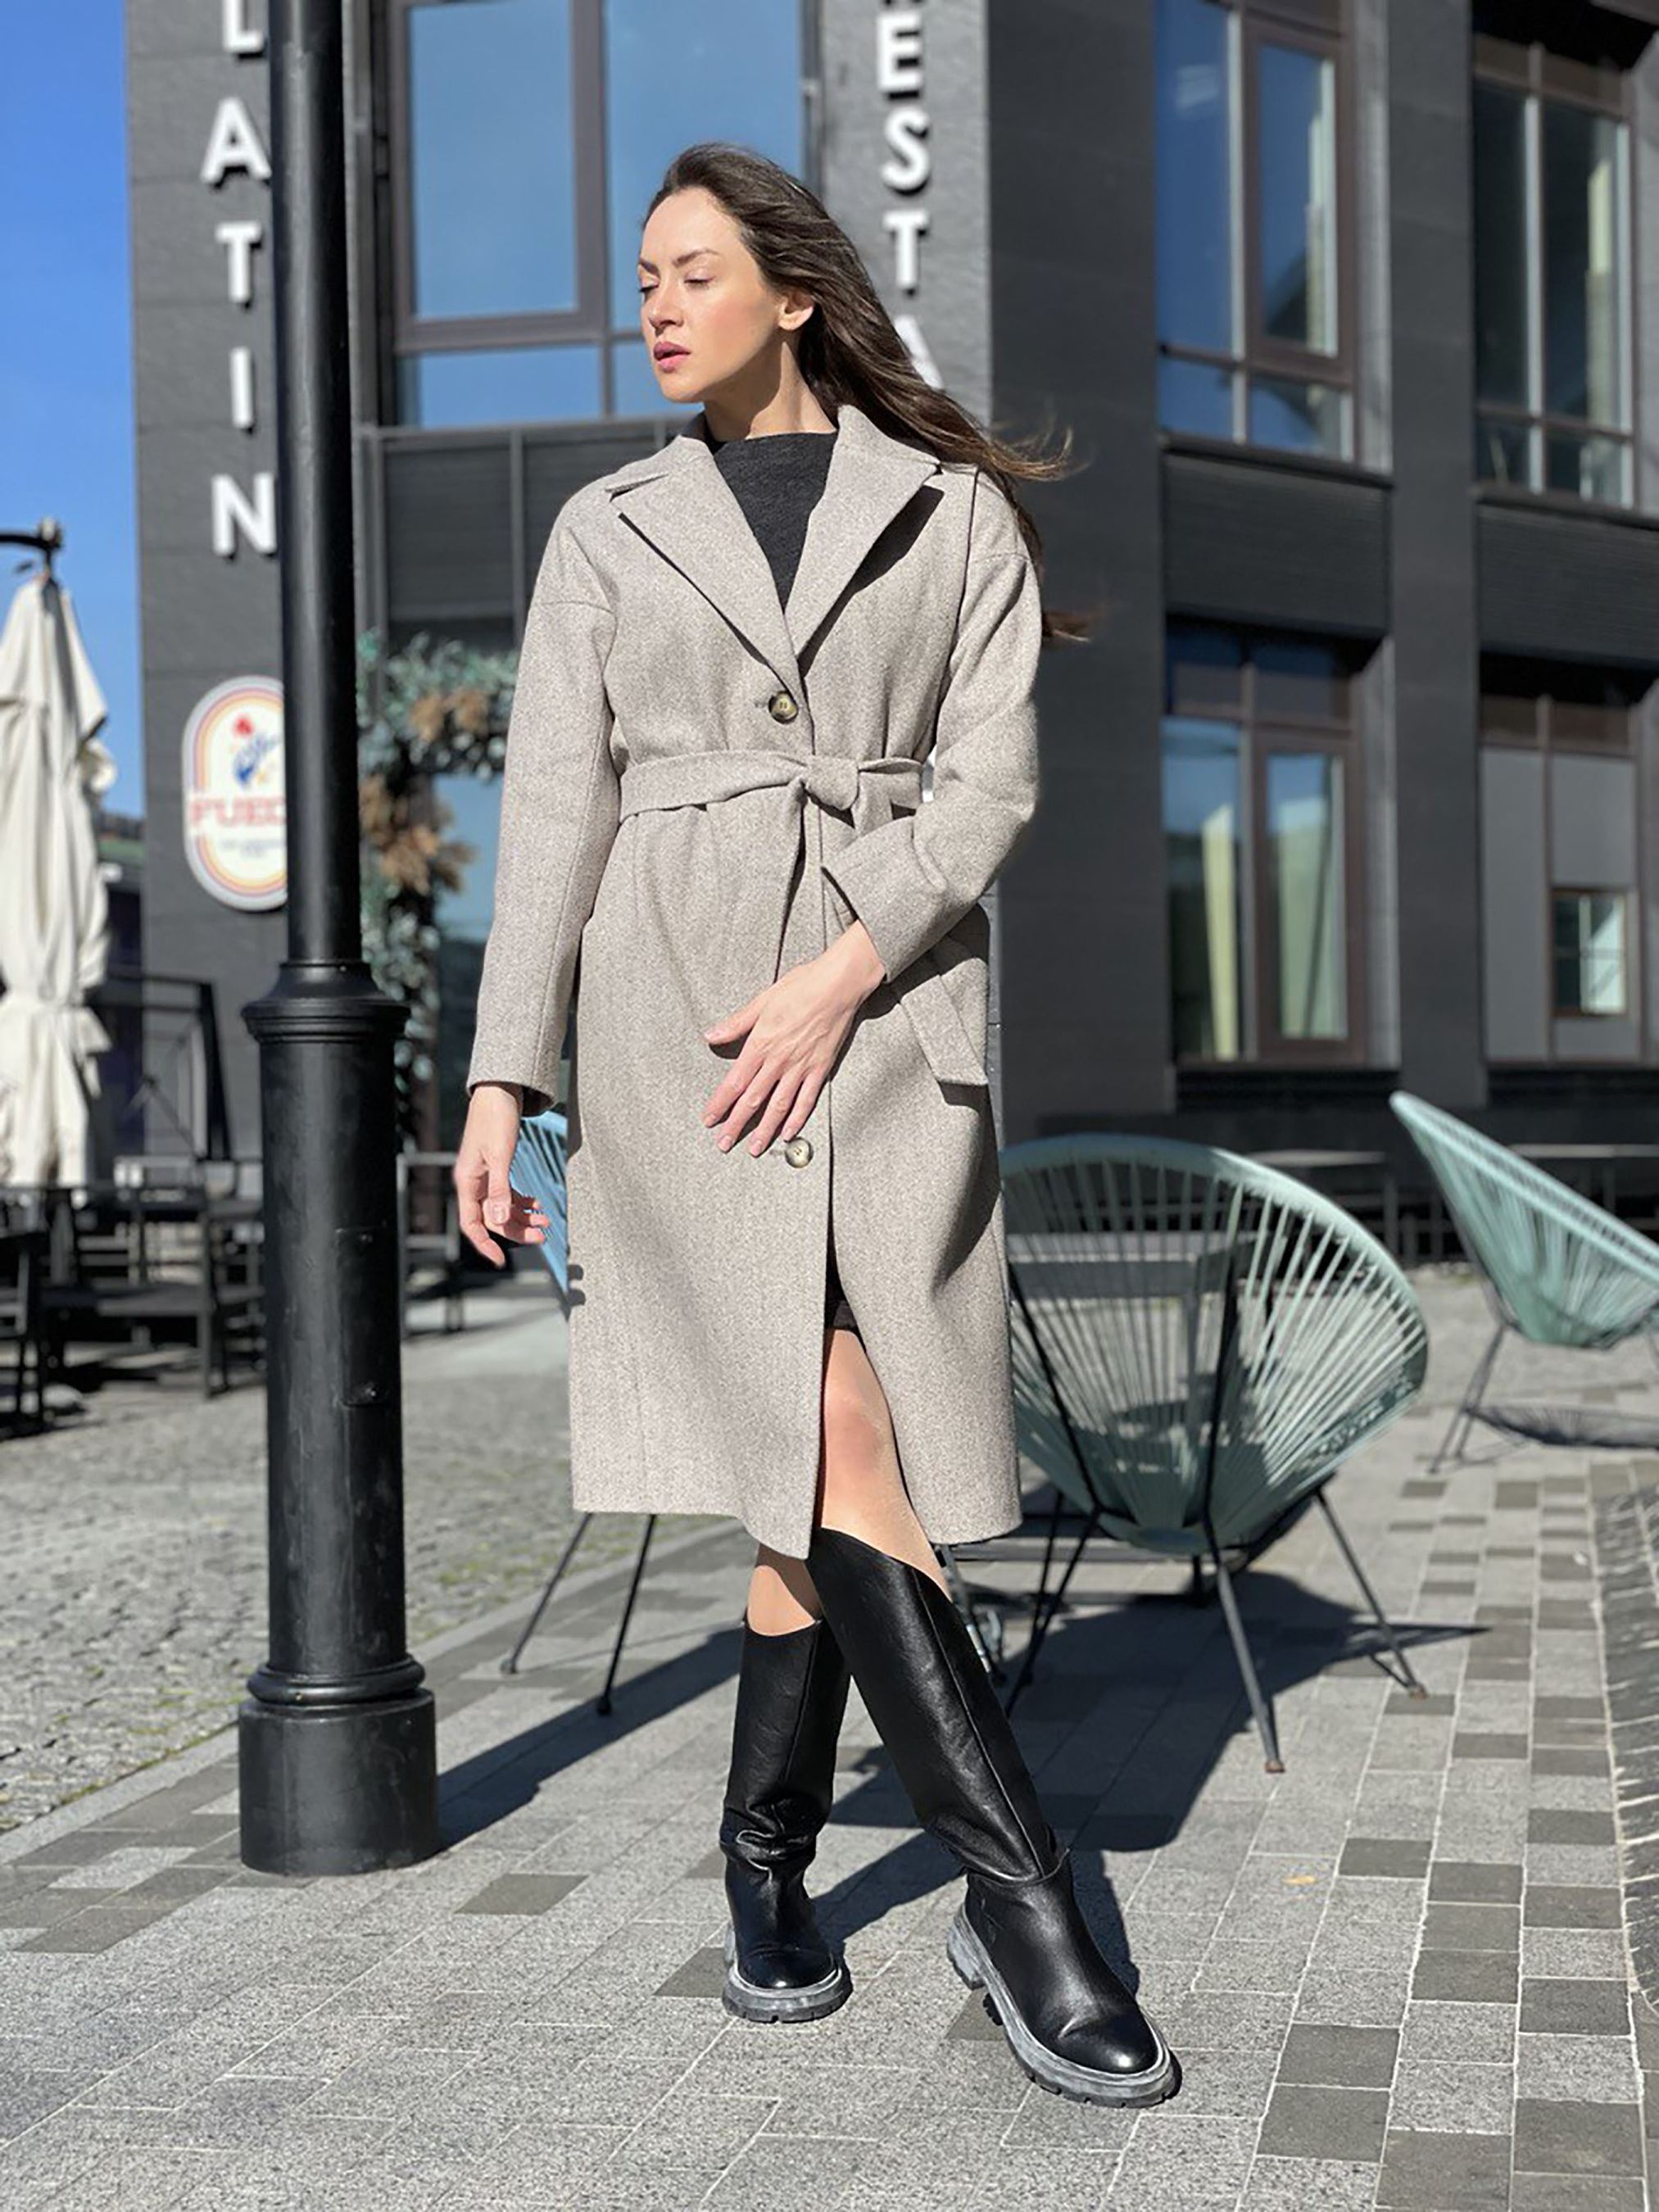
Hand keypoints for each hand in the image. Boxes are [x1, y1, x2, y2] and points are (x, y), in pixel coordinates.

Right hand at [454, 1081, 549, 1264]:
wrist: (499, 1093)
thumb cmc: (495, 1119)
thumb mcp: (500, 1156)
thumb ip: (499, 1190)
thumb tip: (499, 1220)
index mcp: (468, 1181)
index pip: (471, 1224)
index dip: (484, 1244)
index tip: (499, 1260)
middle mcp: (474, 1182)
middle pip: (493, 1218)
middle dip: (517, 1229)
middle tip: (542, 1234)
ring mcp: (485, 1177)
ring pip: (502, 1208)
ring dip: (523, 1217)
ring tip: (545, 1221)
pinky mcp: (496, 1169)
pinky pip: (507, 1195)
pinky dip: (522, 1202)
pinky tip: (537, 1204)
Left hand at [702, 921, 886, 1156]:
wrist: (838, 985)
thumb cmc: (801, 987)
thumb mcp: (762, 1001)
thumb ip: (736, 1023)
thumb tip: (710, 1036)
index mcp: (761, 1043)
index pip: (734, 1082)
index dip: (720, 1103)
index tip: (709, 1119)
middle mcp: (779, 1060)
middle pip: (753, 1099)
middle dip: (736, 1124)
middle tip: (724, 1144)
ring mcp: (801, 1067)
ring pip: (779, 1106)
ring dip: (764, 1129)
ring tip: (754, 1148)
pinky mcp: (821, 1069)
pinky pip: (807, 1099)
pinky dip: (797, 1118)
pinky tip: (788, 1132)